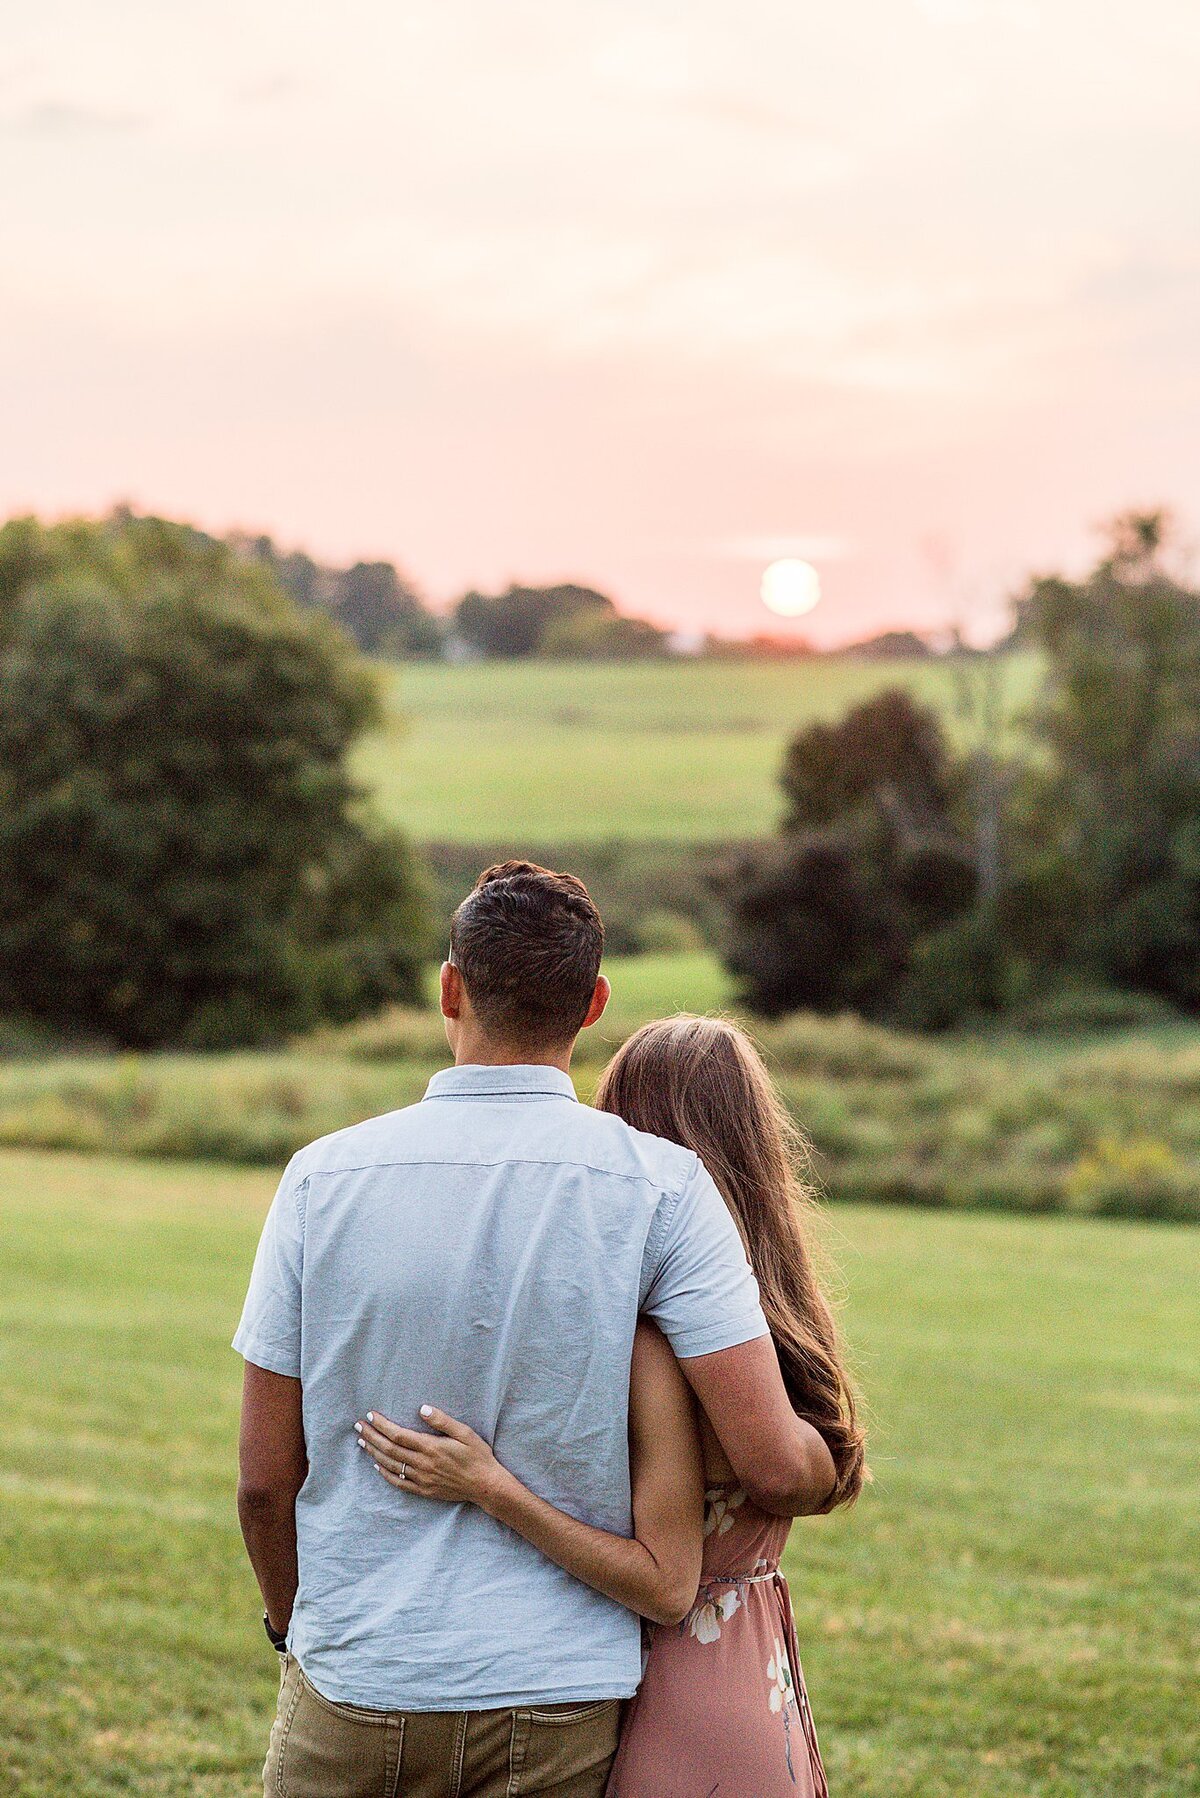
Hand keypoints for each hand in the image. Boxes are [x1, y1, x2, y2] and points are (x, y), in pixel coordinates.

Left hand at [354, 1407, 504, 1509]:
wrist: (486, 1485)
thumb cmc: (478, 1455)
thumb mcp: (465, 1433)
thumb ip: (443, 1421)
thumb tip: (422, 1409)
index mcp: (431, 1447)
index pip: (399, 1435)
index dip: (382, 1425)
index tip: (371, 1415)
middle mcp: (423, 1464)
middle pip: (390, 1449)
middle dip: (372, 1436)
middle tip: (358, 1426)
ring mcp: (422, 1479)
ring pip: (391, 1465)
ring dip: (374, 1453)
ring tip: (362, 1442)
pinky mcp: (424, 1490)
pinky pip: (400, 1483)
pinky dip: (386, 1474)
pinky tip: (377, 1466)